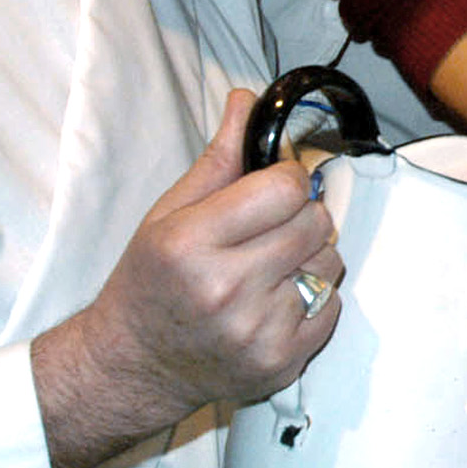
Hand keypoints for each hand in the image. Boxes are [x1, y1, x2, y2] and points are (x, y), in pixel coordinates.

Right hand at [32, 92, 342, 467]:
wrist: (134, 366)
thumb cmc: (151, 283)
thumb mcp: (169, 214)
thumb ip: (218, 158)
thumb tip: (248, 101)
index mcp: (191, 243)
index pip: (286, 188)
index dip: (287, 180)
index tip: (272, 188)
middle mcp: (225, 289)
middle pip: (315, 223)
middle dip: (300, 217)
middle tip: (268, 231)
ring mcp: (257, 331)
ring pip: (330, 262)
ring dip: (309, 257)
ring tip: (269, 269)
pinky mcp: (282, 362)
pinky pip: (332, 305)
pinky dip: (313, 298)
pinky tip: (274, 302)